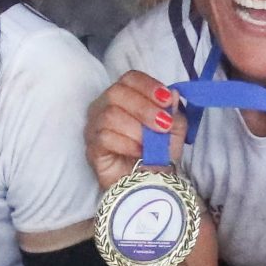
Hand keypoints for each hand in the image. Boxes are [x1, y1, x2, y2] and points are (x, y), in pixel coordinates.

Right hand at [88, 72, 177, 189]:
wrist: (148, 186)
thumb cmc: (158, 155)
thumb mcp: (174, 132)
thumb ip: (174, 112)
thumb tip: (174, 94)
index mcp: (124, 97)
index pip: (130, 78)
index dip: (148, 86)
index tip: (167, 100)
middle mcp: (104, 107)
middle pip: (116, 93)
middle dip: (144, 108)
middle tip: (164, 125)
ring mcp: (94, 127)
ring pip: (110, 115)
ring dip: (137, 129)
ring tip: (151, 144)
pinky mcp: (91, 149)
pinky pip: (104, 137)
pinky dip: (127, 144)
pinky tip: (139, 153)